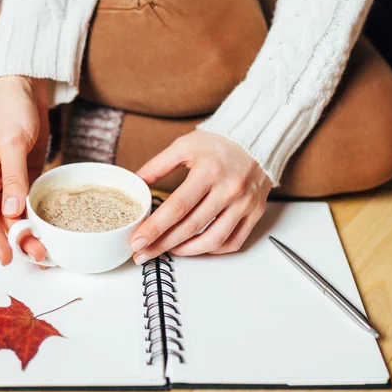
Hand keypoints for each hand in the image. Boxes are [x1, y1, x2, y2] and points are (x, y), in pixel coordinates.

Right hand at [0, 76, 48, 264]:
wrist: (25, 89)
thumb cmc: (11, 110)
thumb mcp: (12, 141)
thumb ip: (13, 176)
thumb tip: (11, 210)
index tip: (7, 256)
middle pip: (3, 218)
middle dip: (18, 238)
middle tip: (38, 255)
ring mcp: (12, 179)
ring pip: (17, 213)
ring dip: (30, 230)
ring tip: (46, 248)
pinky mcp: (28, 175)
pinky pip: (30, 200)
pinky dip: (38, 214)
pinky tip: (50, 227)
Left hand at [131, 130, 270, 262]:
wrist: (256, 138)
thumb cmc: (218, 142)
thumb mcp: (183, 146)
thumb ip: (157, 166)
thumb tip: (135, 183)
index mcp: (208, 171)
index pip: (177, 206)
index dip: (155, 227)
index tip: (138, 241)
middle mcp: (229, 189)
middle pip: (191, 227)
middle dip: (163, 244)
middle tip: (143, 253)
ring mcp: (244, 204)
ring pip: (213, 240)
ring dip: (186, 251)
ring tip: (168, 251)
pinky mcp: (254, 213)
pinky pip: (233, 242)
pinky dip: (212, 250)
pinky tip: (196, 247)